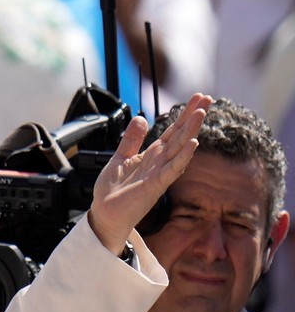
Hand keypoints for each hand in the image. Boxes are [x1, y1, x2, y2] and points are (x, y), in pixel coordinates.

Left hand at [88, 93, 212, 252]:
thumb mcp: (120, 158)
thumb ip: (131, 139)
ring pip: (179, 148)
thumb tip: (142, 118)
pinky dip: (183, 157)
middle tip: (207, 97)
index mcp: (151, 155)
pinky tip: (193, 144)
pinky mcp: (155, 186)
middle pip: (180, 135)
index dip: (184, 114)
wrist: (104, 214)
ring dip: (191, 131)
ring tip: (202, 112)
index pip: (172, 131)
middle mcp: (159, 162)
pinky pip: (172, 169)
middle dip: (193, 117)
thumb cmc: (113, 191)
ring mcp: (159, 174)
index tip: (198, 98)